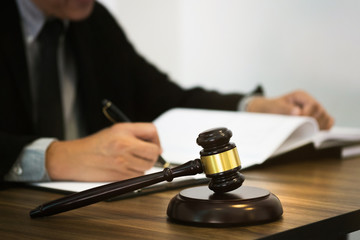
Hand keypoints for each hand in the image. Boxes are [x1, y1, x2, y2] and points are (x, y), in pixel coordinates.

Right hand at [45, 123, 161, 180]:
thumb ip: (137, 133)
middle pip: (154, 152)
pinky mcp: (121, 176)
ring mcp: (123, 163)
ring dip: (144, 164)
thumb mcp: (116, 130)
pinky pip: (138, 176)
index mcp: (124, 132)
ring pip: (147, 166)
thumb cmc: (95, 144)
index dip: (155, 138)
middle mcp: (124, 146)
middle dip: (153, 153)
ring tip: (131, 159)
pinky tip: (126, 167)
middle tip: (145, 153)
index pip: (152, 131)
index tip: (153, 142)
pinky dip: (136, 172)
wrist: (76, 159)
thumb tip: (158, 146)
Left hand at [247, 90, 333, 129]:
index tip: (299, 121)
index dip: (308, 115)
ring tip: (308, 131)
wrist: (268, 111)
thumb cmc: (271, 108)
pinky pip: (328, 121)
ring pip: (326, 117)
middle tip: (303, 128)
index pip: (313, 104)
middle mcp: (309, 101)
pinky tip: (315, 132)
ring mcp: (314, 110)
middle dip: (313, 122)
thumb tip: (298, 112)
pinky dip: (325, 127)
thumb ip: (284, 109)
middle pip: (321, 111)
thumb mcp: (274, 107)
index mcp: (301, 96)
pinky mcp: (316, 118)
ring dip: (319, 126)